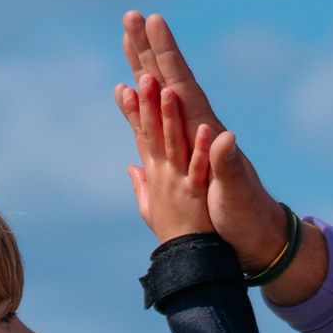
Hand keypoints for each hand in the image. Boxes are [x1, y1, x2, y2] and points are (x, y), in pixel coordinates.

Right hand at [115, 10, 329, 300]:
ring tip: (131, 38)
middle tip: (131, 15)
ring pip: (162, 93)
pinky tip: (133, 89)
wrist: (259, 238)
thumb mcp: (236, 193)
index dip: (166, 54)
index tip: (152, 21)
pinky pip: (159, 119)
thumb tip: (224, 137)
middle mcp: (199, 128)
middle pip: (169, 79)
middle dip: (149, 48)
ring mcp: (192, 138)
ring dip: (146, 65)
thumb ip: (226, 166)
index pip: (182, 84)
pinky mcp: (186, 153)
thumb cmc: (248, 217)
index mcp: (207, 133)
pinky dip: (143, 100)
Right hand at [121, 75, 216, 242]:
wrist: (196, 262)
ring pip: (173, 142)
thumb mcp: (153, 207)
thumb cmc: (181, 233)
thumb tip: (132, 167)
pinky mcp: (199, 196)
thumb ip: (142, 184)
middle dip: (146, 99)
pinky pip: (201, 170)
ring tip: (163, 88)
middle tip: (141, 69)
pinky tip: (207, 130)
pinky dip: (202, 151)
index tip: (125, 83)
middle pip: (153, 128)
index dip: (134, 107)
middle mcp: (165, 172)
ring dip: (168, 116)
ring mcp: (180, 182)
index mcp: (158, 171)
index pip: (143, 131)